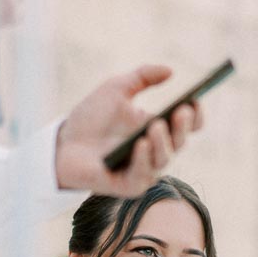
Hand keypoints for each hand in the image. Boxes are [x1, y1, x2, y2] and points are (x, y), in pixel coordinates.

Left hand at [54, 65, 203, 196]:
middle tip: (181, 111)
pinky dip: (142, 160)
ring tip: (156, 125)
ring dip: (162, 142)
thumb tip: (170, 70)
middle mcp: (157, 151)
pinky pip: (142, 175)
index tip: (194, 99)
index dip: (194, 114)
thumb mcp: (116, 89)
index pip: (187, 125)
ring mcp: (144, 169)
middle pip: (180, 141)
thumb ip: (142, 77)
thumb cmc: (92, 118)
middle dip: (182, 126)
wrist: (63, 143)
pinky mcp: (129, 186)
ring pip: (163, 158)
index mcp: (159, 128)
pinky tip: (141, 144)